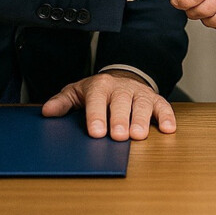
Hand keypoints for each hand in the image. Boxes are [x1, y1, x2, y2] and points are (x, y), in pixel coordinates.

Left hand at [41, 69, 175, 139]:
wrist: (121, 78)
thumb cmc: (97, 92)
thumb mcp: (77, 93)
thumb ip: (62, 102)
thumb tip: (47, 111)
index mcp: (100, 86)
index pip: (97, 100)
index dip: (97, 115)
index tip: (96, 132)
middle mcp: (122, 88)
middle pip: (122, 102)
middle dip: (121, 119)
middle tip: (119, 136)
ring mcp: (140, 93)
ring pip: (143, 104)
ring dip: (142, 120)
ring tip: (139, 135)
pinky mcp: (155, 99)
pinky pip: (163, 106)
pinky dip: (167, 117)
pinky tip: (168, 129)